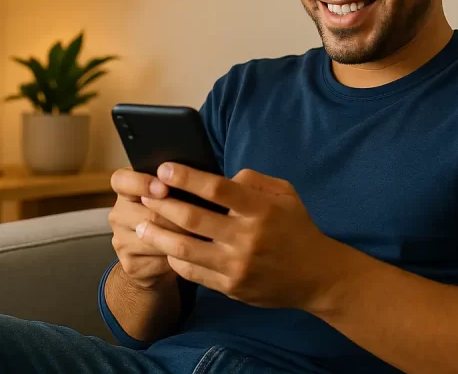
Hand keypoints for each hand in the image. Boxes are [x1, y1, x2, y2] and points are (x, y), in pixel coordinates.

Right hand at [107, 166, 192, 289]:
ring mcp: (120, 241)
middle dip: (179, 218)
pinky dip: (177, 258)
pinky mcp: (130, 264)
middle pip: (148, 214)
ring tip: (200, 236)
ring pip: (155, 240)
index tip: (164, 189)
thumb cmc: (173, 215)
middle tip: (202, 219)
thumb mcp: (172, 194)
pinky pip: (159, 261)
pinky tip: (188, 254)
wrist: (160, 256)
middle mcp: (118, 214)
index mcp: (125, 190)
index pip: (122, 180)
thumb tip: (195, 179)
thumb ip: (176, 184)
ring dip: (181, 239)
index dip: (142, 183)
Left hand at [137, 162, 339, 310]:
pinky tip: (165, 248)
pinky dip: (175, 259)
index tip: (164, 169)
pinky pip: (193, 273)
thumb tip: (217, 176)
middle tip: (144, 194)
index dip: (187, 178)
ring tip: (141, 225)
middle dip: (163, 204)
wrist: (316, 276)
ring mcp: (237, 266)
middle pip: (193, 219)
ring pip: (185, 250)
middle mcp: (247, 238)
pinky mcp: (231, 288)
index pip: (217, 189)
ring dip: (158, 235)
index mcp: (261, 210)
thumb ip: (252, 180)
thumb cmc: (296, 228)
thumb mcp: (285, 194)